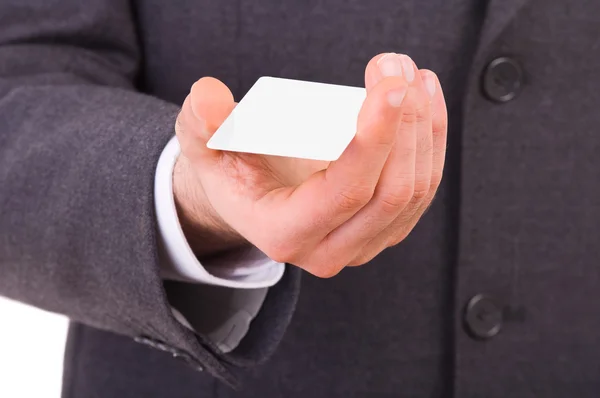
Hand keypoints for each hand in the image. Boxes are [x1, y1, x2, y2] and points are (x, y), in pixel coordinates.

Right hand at [174, 52, 447, 276]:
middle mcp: (329, 251)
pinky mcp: (384, 230)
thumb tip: (209, 98)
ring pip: (415, 192)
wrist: (253, 197)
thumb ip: (202, 124)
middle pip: (390, 193)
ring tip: (415, 77)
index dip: (374, 139)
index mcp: (285, 235)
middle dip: (406, 125)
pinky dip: (431, 144)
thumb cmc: (232, 171)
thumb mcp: (206, 147)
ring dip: (426, 130)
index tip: (390, 86)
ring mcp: (362, 244)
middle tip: (398, 68)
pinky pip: (421, 192)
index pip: (345, 192)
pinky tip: (424, 104)